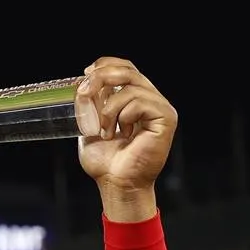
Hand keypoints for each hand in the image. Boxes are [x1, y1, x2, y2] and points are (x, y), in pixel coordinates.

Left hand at [75, 58, 176, 220]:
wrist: (116, 184)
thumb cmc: (106, 162)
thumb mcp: (91, 127)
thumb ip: (91, 105)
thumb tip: (83, 86)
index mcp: (135, 100)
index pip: (126, 68)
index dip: (106, 64)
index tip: (86, 73)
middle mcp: (150, 100)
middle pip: (128, 70)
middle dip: (101, 78)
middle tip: (84, 94)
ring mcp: (160, 108)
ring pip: (130, 87)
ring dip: (108, 108)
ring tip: (105, 131)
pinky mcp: (165, 118)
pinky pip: (140, 102)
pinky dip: (123, 116)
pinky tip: (122, 135)